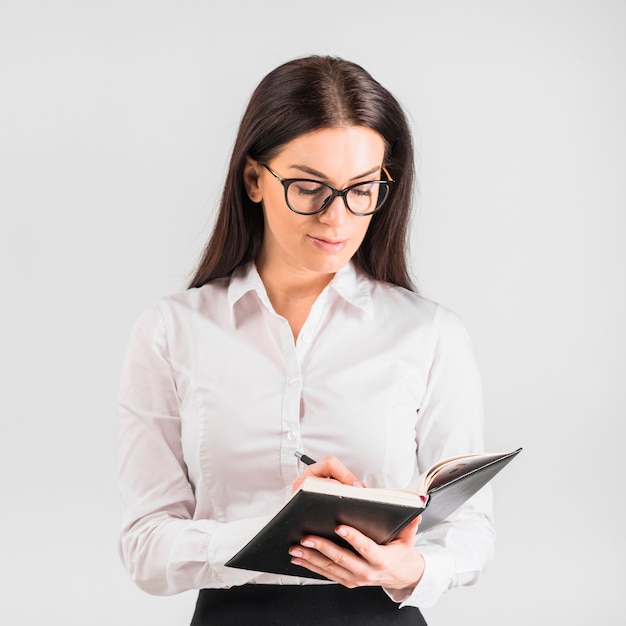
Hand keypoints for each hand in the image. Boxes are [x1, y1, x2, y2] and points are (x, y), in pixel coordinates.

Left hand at [291, 455, 423, 590]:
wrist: (402, 576)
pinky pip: (326, 574)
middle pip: (341, 559)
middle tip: (306, 538)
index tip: (339, 527)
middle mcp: (367, 572)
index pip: (365, 548)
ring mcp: (355, 579)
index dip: (352, 538)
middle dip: (322, 548)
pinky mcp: (347, 581)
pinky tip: (298, 558)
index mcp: (382, 560)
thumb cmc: (401, 551)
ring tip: (295, 548)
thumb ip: (410, 524)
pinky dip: (311, 566)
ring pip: (330, 568)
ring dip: (310, 559)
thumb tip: (416, 508)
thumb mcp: (408, 537)